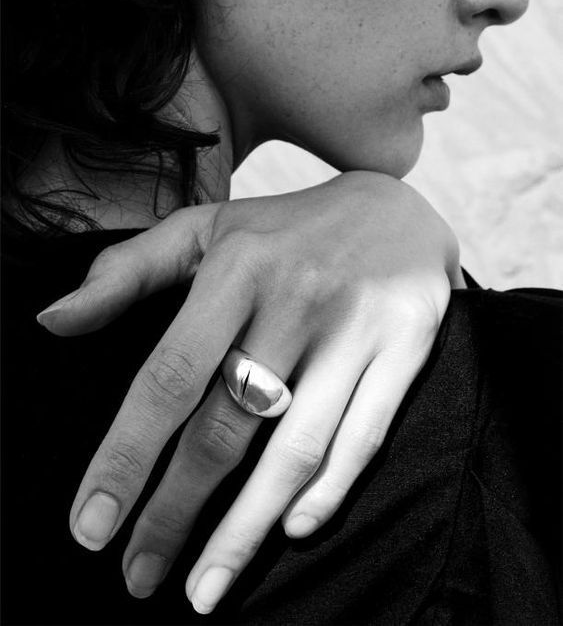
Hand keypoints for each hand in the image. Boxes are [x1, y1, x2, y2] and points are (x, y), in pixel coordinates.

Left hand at [38, 171, 464, 612]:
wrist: (397, 208)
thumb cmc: (283, 230)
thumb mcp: (205, 231)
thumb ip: (127, 272)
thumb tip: (51, 322)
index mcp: (237, 267)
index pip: (170, 376)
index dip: (126, 456)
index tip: (91, 526)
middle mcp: (297, 298)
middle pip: (226, 428)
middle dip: (174, 512)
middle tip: (139, 577)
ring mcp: (356, 328)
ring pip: (295, 449)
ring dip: (245, 529)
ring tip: (204, 587)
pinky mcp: (405, 349)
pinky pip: (363, 437)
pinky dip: (326, 492)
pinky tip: (289, 531)